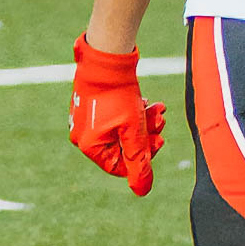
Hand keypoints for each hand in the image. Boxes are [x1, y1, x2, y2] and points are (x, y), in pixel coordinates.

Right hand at [69, 33, 165, 195]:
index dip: (142, 157)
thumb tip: (142, 190)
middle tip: (162, 122)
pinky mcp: (93, 101)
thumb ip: (138, 160)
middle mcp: (83, 133)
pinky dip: (133, 111)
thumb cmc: (118, 95)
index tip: (159, 142)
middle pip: (121, 145)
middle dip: (145, 135)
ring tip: (159, 109)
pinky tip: (146, 102)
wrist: (107, 55)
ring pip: (121, 127)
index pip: (118, 164)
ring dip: (143, 121)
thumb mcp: (132, 130)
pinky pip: (116, 114)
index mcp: (88, 145)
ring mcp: (86, 117)